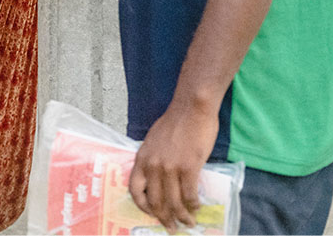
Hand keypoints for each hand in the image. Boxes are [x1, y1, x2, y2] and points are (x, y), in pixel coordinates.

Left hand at [127, 102, 218, 232]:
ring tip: (188, 223)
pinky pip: (190, 194)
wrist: (191, 108)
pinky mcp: (189, 167)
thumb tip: (157, 178)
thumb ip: (152, 160)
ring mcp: (171, 168)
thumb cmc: (175, 122)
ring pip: (174, 202)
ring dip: (182, 217)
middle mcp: (153, 166)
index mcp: (142, 159)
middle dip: (164, 218)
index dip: (143, 206)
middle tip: (171, 228)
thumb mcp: (153, 141)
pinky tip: (197, 207)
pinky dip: (193, 205)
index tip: (152, 213)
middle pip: (156, 202)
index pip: (135, 190)